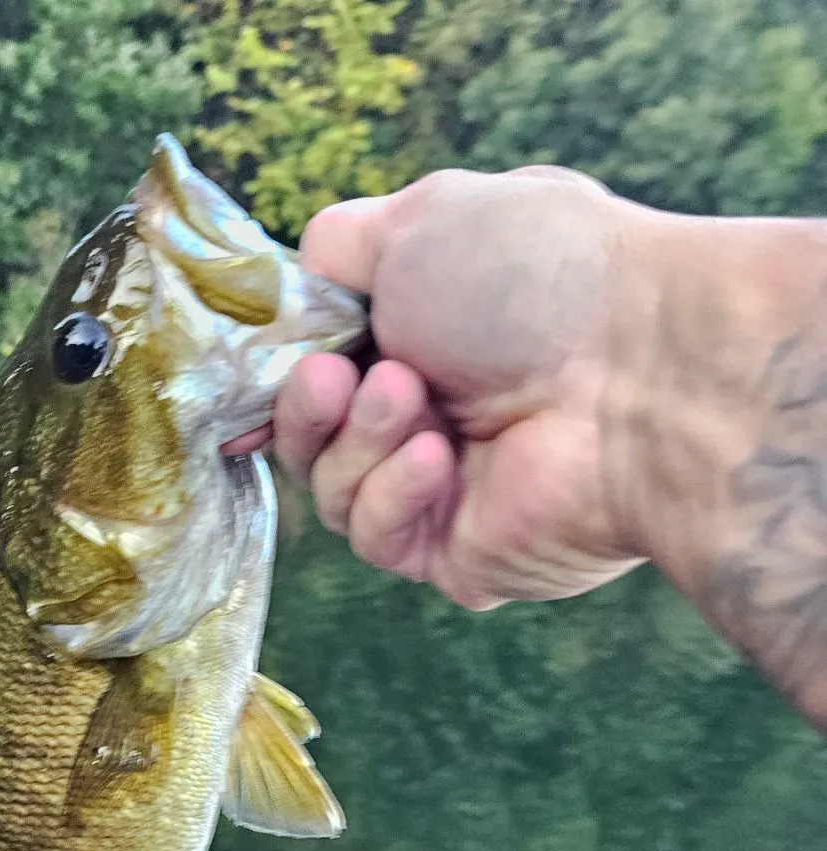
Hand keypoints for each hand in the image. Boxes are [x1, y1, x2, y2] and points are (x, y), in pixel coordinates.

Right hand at [274, 167, 655, 608]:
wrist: (638, 370)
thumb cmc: (540, 280)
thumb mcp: (421, 220)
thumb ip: (340, 244)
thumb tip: (301, 279)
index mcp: (424, 337)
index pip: (315, 370)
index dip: (288, 368)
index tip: (288, 351)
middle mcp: (431, 414)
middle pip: (308, 440)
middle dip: (309, 406)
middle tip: (336, 375)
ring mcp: (441, 491)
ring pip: (333, 492)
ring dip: (360, 440)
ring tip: (413, 396)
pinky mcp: (454, 555)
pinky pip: (377, 537)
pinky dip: (394, 493)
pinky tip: (442, 457)